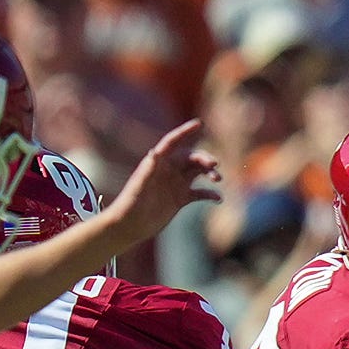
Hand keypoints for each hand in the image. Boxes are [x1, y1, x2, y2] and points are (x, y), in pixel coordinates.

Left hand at [101, 119, 221, 251]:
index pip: (173, 142)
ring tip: (218, 180)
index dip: (185, 131)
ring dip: (211, 173)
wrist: (130, 225)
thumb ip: (148, 170)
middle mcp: (169, 171)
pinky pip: (200, 193)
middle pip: (191, 158)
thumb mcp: (139, 186)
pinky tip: (218, 199)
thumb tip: (154, 153)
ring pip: (199, 172)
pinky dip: (211, 194)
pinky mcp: (181, 199)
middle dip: (205, 158)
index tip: (199, 123)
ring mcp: (176, 184)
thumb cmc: (130, 204)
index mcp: (158, 163)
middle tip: (214, 164)